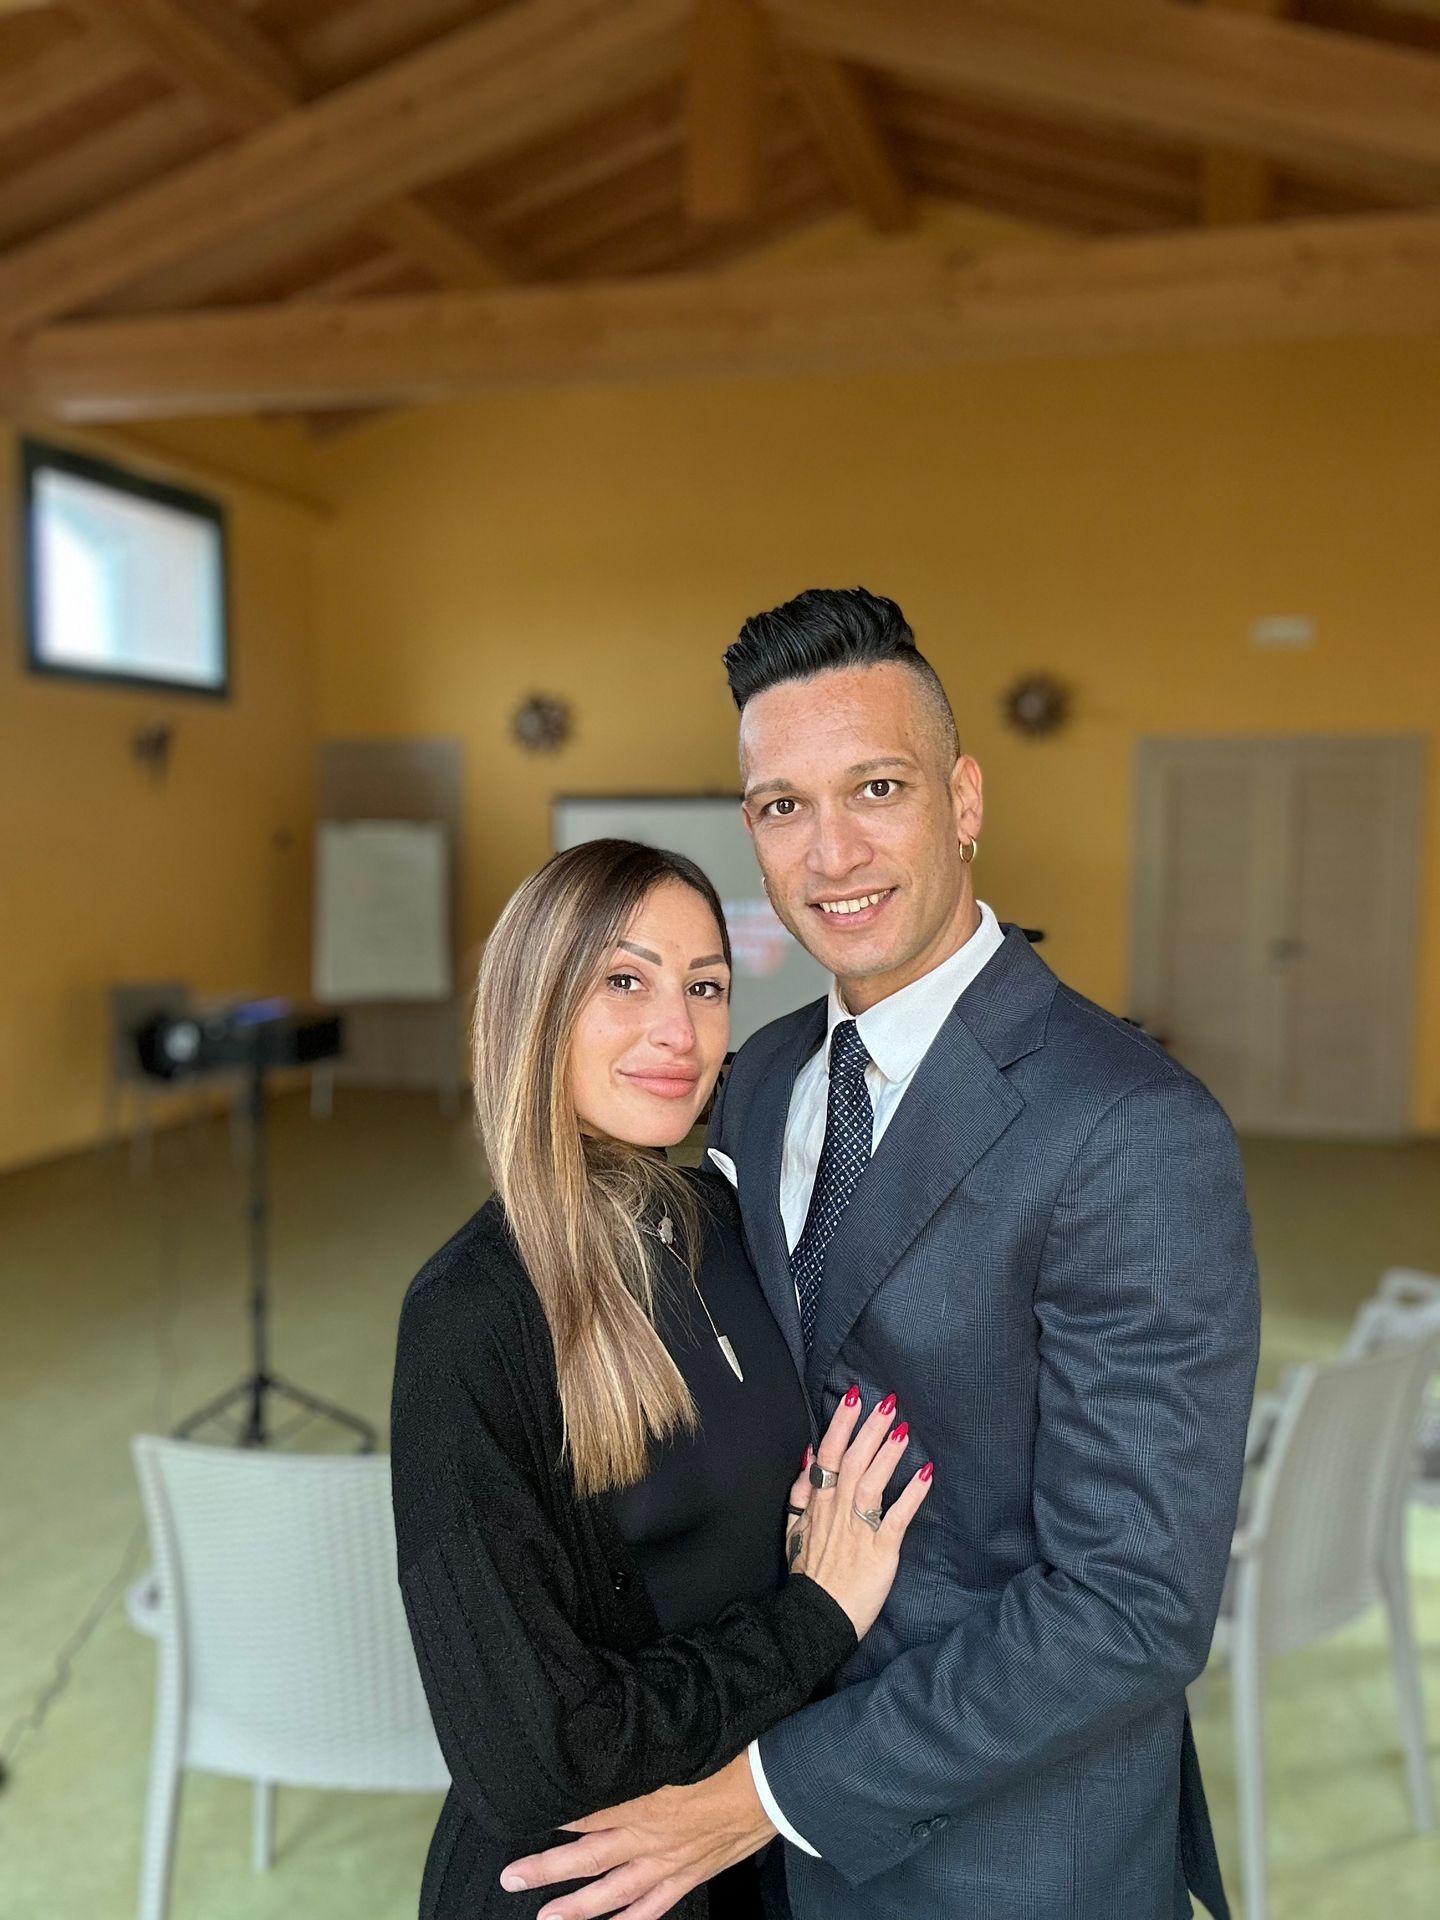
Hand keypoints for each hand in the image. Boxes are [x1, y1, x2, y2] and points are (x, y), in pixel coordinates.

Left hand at [499, 1752, 770, 1919]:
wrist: (774, 1782)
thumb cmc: (730, 1750)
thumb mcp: (678, 1740)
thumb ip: (643, 1748)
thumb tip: (615, 1735)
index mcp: (642, 1797)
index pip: (586, 1810)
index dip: (554, 1814)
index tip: (526, 1813)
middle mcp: (647, 1835)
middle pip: (586, 1856)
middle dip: (546, 1868)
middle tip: (512, 1877)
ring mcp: (667, 1861)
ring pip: (612, 1891)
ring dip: (576, 1906)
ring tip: (545, 1915)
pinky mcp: (689, 1874)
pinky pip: (653, 1907)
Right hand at [783, 1387, 932, 1637]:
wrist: (815, 1619)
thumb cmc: (810, 1574)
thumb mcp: (794, 1529)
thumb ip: (800, 1492)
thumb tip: (809, 1455)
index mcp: (818, 1504)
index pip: (828, 1455)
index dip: (841, 1425)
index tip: (853, 1398)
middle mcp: (836, 1511)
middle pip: (852, 1462)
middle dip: (869, 1429)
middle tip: (887, 1401)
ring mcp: (858, 1530)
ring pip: (871, 1483)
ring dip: (887, 1454)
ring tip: (903, 1428)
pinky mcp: (880, 1551)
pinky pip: (896, 1518)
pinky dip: (911, 1495)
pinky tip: (926, 1474)